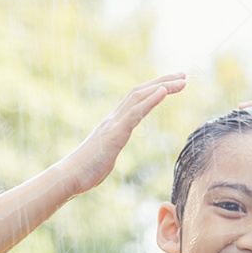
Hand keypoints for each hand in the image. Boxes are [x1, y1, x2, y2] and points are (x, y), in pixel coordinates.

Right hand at [64, 72, 185, 193]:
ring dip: (163, 87)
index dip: (154, 89)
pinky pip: (135, 113)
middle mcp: (113, 119)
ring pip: (139, 97)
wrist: (68, 177)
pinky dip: (150, 100)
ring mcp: (113, 124)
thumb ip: (109, 150)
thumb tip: (108, 155)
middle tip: (183, 75)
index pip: (135, 99)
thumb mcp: (103, 157)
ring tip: (182, 81)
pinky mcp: (114, 134)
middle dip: (163, 81)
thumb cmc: (84, 171)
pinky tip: (164, 91)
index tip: (172, 84)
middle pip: (140, 91)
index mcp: (112, 124)